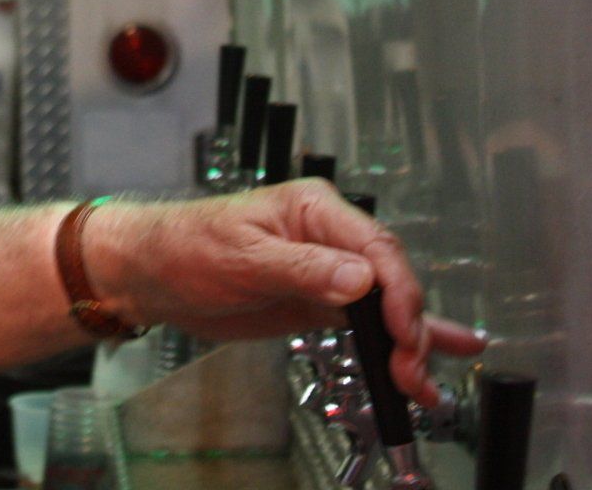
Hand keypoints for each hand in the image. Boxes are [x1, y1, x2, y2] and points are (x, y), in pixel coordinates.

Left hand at [82, 181, 485, 403]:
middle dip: (408, 327)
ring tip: (424, 382)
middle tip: (409, 368)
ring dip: (411, 343)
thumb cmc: (184, 247)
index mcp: (313, 208)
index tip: (402, 331)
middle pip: (391, 280)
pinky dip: (400, 340)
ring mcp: (328, 271)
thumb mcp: (241, 256)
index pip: (376, 248)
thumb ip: (302, 268)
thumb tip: (359, 279)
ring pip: (387, 305)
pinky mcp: (320, 303)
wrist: (150, 275)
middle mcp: (329, 236)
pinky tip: (440, 352)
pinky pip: (370, 321)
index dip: (398, 292)